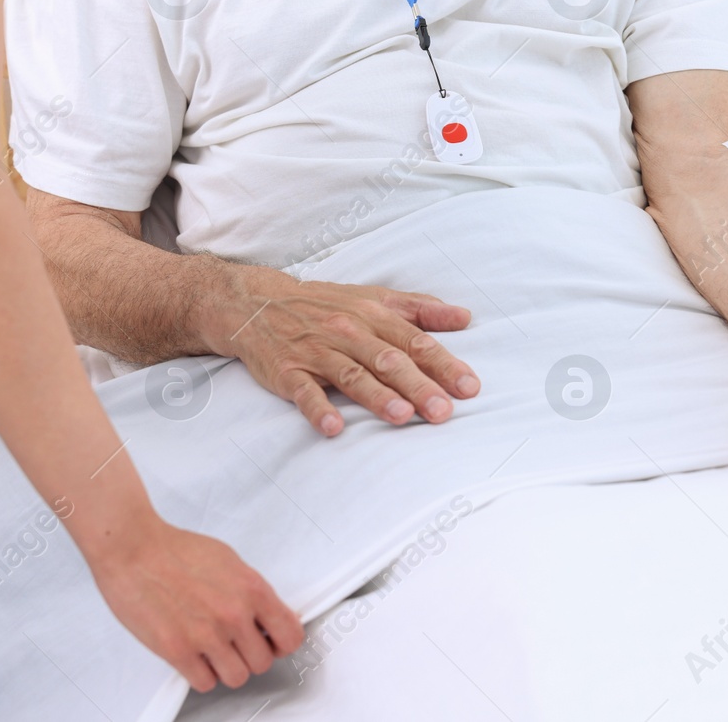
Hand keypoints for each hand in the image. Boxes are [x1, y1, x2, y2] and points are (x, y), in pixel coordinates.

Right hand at [93, 516, 303, 690]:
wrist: (134, 549)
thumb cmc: (175, 550)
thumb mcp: (229, 561)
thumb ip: (252, 592)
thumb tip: (269, 614)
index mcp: (252, 589)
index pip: (290, 636)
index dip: (281, 643)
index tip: (272, 642)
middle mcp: (233, 614)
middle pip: (263, 662)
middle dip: (249, 655)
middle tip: (235, 643)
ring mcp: (207, 635)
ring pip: (237, 677)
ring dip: (226, 667)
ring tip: (213, 650)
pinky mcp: (178, 651)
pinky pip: (205, 683)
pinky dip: (200, 674)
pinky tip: (194, 655)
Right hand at [206, 270, 478, 435]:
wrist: (258, 304)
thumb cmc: (326, 305)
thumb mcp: (375, 298)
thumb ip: (420, 309)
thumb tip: (466, 317)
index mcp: (373, 316)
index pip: (415, 342)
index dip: (443, 364)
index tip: (469, 387)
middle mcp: (348, 331)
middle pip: (388, 361)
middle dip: (418, 386)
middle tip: (443, 412)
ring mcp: (316, 352)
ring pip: (351, 375)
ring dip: (376, 397)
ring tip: (401, 417)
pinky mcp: (287, 371)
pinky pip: (304, 391)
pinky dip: (318, 409)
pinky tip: (334, 428)